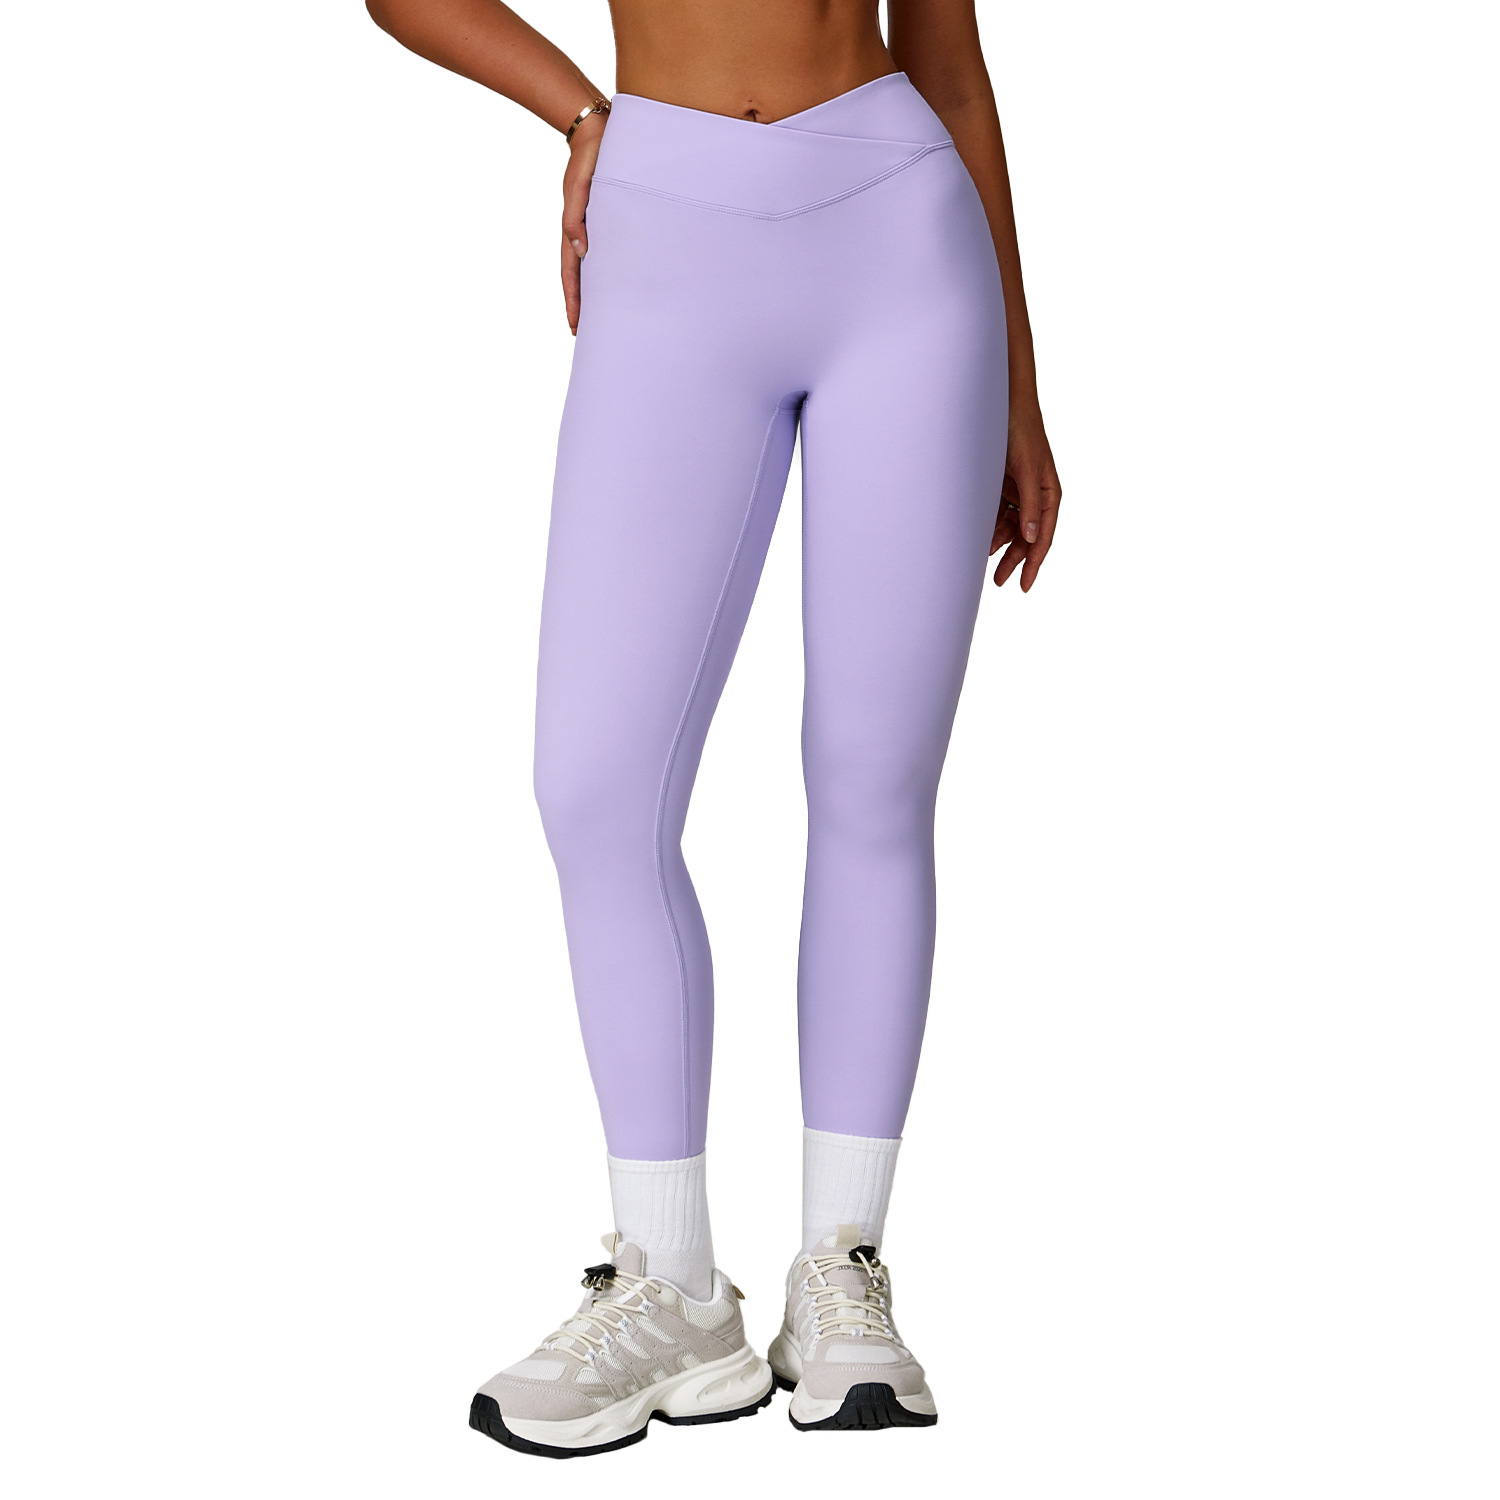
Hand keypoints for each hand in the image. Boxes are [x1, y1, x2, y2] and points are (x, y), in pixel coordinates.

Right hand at [561, 112, 604, 335]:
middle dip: (584, 305)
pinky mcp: (608, 219)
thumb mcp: (579, 187)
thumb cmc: (590, 158)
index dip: (573, 301)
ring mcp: (595, 227)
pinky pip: (608, 252)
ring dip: (596, 292)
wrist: (598, 133)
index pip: (571, 274)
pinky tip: (618, 283)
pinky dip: (609, 270)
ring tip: (604, 317)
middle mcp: (584, 232)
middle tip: (590, 334)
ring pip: (594, 267)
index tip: (575, 326)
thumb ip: (575, 218)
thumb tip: (580, 250)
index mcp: (573, 228)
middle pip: (581, 277)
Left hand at [990, 395, 1061, 590]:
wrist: (1001, 403)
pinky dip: (988, 525)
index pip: (1043, 534)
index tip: (1024, 584)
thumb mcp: (1026, 468)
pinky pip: (996, 512)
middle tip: (999, 581)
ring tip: (982, 555)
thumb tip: (1031, 537)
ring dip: (998, 542)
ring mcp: (1016, 490)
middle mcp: (1034, 494)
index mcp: (1048, 492)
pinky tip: (979, 536)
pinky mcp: (1000, 484)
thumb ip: (1030, 503)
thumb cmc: (1021, 430)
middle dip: (1014, 559)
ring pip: (1010, 526)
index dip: (1035, 562)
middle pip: (1026, 536)